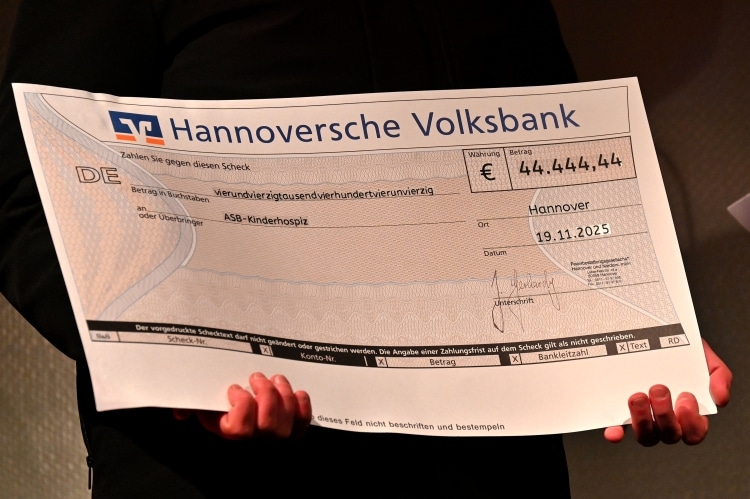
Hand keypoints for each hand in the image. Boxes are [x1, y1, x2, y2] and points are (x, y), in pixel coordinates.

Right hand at [173, 372, 311, 439]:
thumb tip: (181, 411)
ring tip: (276, 379)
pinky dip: (303, 407)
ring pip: (286, 426)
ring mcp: (274, 433)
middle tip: (258, 377)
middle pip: (268, 427)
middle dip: (267, 396)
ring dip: (284, 397)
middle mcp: (253, 436)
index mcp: (229, 429)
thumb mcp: (203, 399)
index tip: (236, 388)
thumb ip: (189, 403)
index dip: (242, 405)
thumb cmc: (222, 399)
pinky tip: (296, 392)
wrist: (244, 398)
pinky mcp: (292, 426)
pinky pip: (302, 424)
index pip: (239, 429)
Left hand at [604, 339, 731, 444]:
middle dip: (665, 415)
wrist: (656, 334)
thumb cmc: (682, 353)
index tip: (686, 397)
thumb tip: (720, 399)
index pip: (694, 432)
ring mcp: (644, 418)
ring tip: (638, 397)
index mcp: (687, 413)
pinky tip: (613, 431)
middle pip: (669, 435)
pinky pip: (618, 430)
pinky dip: (616, 433)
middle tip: (659, 389)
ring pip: (646, 436)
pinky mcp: (622, 412)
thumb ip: (719, 377)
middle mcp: (666, 420)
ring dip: (642, 420)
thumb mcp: (705, 359)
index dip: (691, 422)